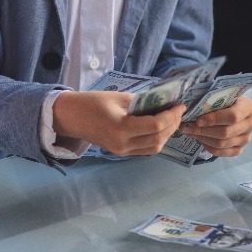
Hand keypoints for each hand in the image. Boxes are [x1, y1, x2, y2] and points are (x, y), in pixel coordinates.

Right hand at [53, 91, 184, 156]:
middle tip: (178, 111)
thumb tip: (163, 103)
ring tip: (172, 119)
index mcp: (121, 128)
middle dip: (172, 125)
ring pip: (154, 147)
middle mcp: (123, 144)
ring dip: (167, 134)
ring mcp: (122, 151)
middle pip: (158, 139)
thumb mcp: (119, 98)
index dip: (171, 116)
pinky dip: (157, 139)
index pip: (155, 125)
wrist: (71, 117)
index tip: (180, 105)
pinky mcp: (121, 153)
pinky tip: (160, 128)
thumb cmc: (92, 102)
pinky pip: (145, 149)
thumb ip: (142, 102)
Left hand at [178, 96, 251, 156]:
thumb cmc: (223, 99)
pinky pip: (222, 153)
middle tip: (186, 127)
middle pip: (226, 132)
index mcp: (248, 107)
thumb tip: (187, 106)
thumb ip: (210, 99)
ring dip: (202, 138)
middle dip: (203, 130)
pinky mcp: (239, 149)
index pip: (232, 116)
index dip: (214, 119)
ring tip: (189, 132)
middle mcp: (251, 124)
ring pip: (222, 143)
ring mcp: (246, 138)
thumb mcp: (219, 94)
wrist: (231, 108)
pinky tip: (199, 139)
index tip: (197, 120)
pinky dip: (208, 147)